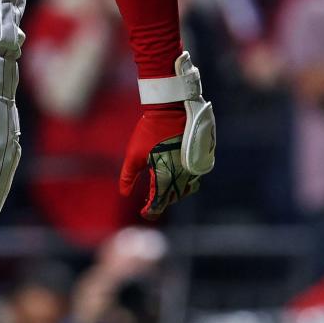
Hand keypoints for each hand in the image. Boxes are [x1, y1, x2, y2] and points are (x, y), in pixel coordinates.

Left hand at [120, 105, 210, 220]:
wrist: (172, 109)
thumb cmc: (150, 130)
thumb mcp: (134, 153)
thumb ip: (128, 175)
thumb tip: (124, 193)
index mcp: (166, 175)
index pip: (159, 201)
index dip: (151, 210)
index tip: (143, 213)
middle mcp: (182, 174)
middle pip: (173, 197)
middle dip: (162, 203)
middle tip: (149, 205)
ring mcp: (193, 167)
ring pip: (186, 189)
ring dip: (174, 194)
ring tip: (162, 193)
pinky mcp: (200, 159)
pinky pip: (194, 178)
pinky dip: (184, 183)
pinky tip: (174, 179)